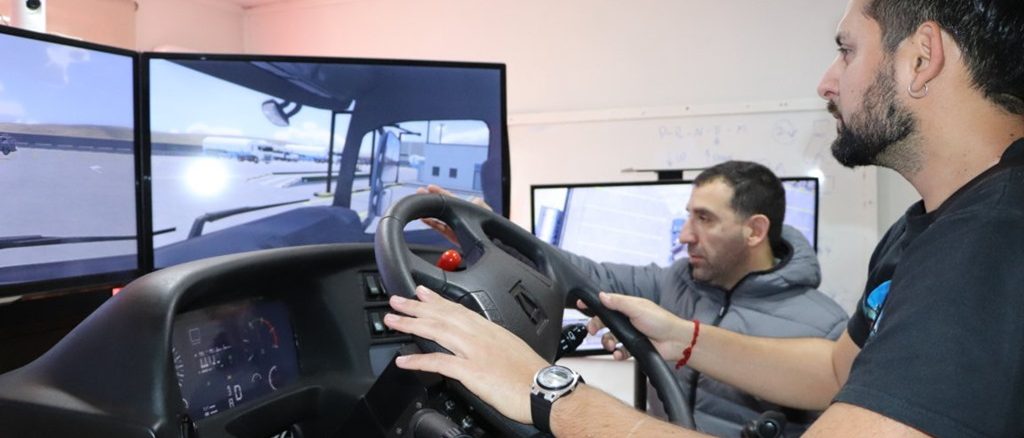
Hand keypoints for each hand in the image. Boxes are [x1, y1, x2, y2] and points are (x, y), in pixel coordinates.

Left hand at [383, 285, 548, 423]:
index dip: (436, 300)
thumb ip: (492, 344)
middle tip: (396, 301)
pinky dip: (418, 361)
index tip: (422, 293)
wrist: (545, 389)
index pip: (457, 309)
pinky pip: (439, 363)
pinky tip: (403, 361)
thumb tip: (480, 347)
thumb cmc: (533, 374)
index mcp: (490, 329)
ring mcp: (474, 351)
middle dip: (415, 307)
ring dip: (411, 324)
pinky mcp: (472, 371)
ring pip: (436, 331)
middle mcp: (480, 335)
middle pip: (441, 316)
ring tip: (392, 321)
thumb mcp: (511, 349)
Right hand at [416, 184, 491, 245]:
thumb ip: (479, 203)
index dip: (440, 192)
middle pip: (440, 205)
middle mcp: (455, 215)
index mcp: (462, 207)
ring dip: (428, 210)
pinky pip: (438, 227)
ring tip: (419, 205)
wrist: (488, 240)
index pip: (449, 197)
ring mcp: (451, 224)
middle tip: (420, 192)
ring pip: (437, 215)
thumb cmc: (488, 225)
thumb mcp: (485, 210)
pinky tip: (424, 218)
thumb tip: (474, 199)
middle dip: (430, 199)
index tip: (430, 187)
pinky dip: (431, 223)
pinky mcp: (449, 234)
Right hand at [582, 292, 693, 361]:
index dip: (594, 304)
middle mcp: (627, 319)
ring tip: (611, 345)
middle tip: (592, 330)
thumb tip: (602, 295)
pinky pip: (619, 350)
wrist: (675, 342)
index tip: (581, 304)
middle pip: (604, 322)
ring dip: (607, 342)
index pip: (607, 303)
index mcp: (628, 307)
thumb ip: (618, 302)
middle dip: (596, 326)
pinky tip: (619, 353)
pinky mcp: (633, 347)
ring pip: (610, 338)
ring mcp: (630, 333)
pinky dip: (617, 353)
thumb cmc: (661, 321)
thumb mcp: (637, 308)